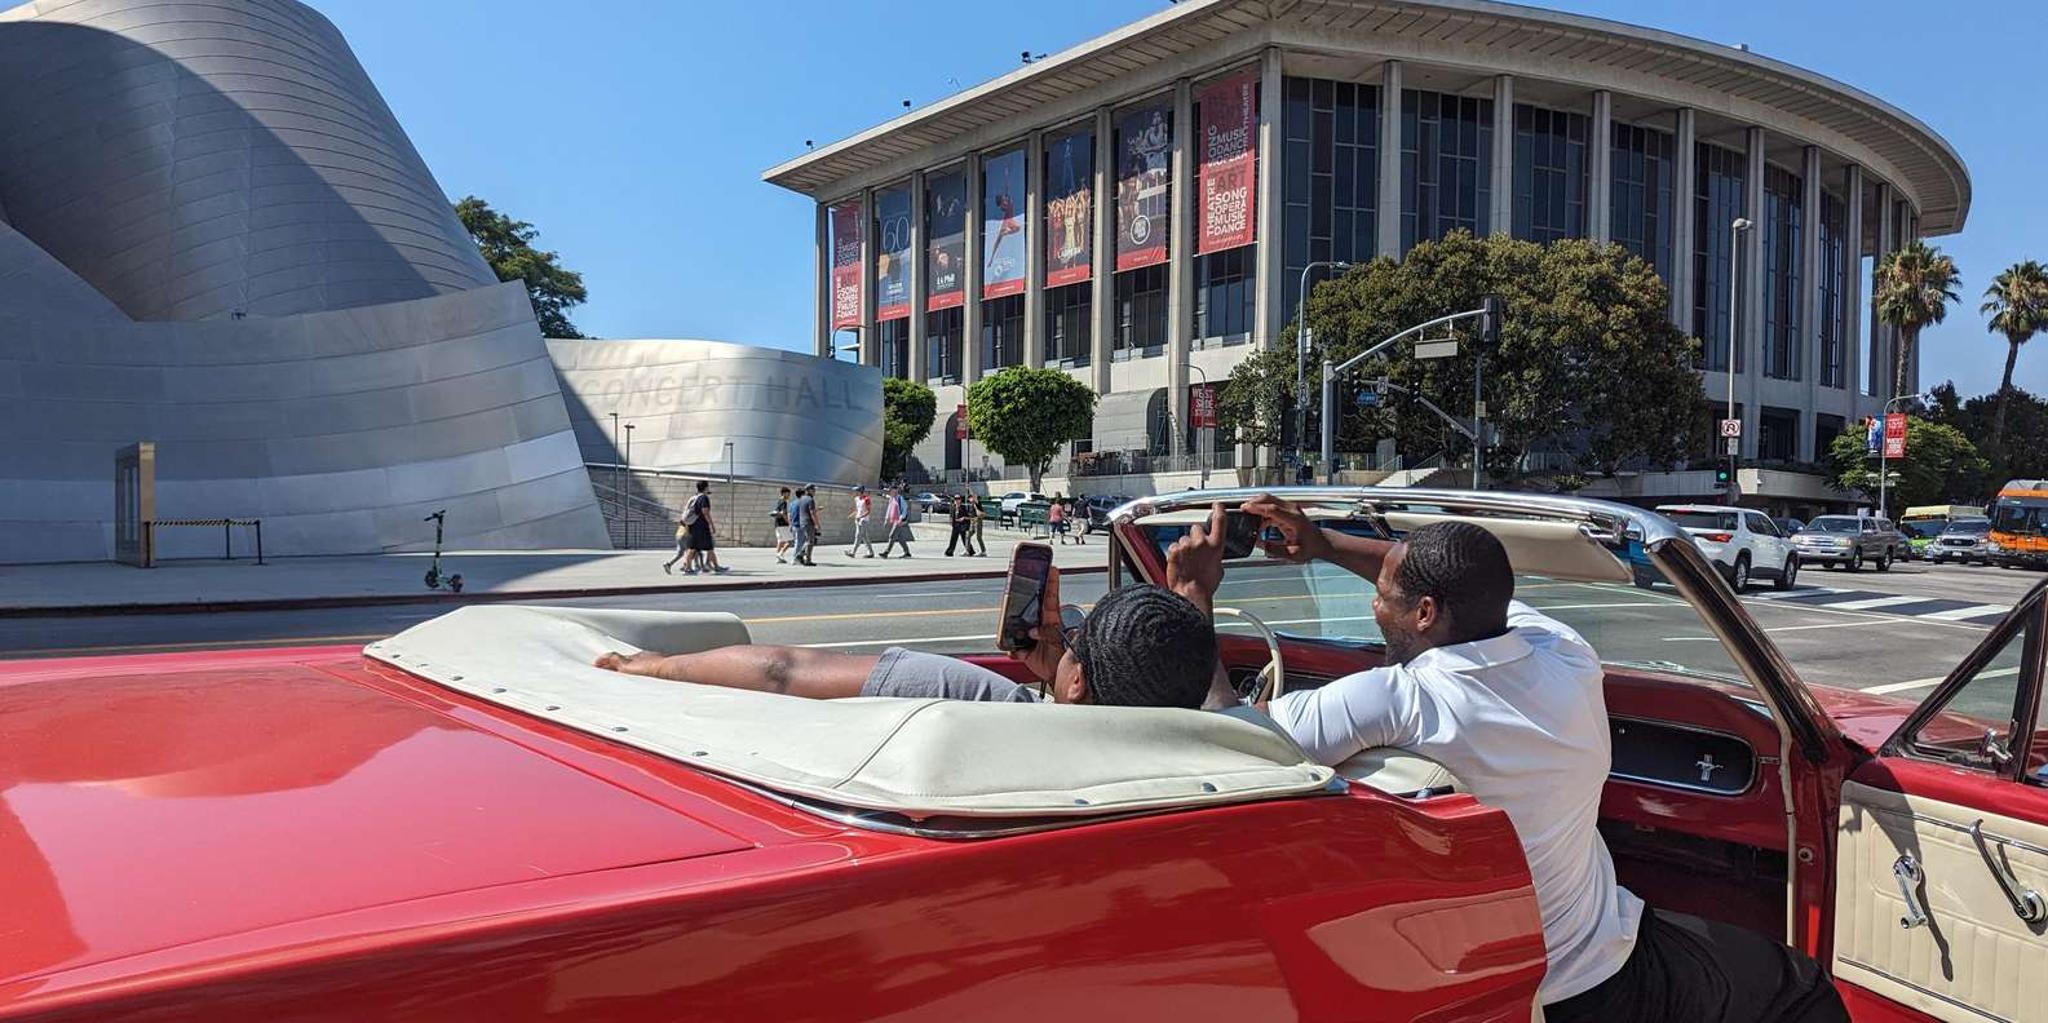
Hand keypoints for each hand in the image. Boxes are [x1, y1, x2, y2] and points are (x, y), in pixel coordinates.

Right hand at [1008, 566, 1065, 683]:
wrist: (1057, 675)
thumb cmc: (1063, 656)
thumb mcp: (1060, 641)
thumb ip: (1048, 633)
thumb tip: (1033, 631)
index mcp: (1052, 619)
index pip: (1051, 596)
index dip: (1051, 581)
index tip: (1052, 568)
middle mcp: (1039, 624)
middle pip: (1028, 606)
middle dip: (1022, 598)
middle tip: (1018, 587)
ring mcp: (1030, 635)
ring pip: (1016, 624)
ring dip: (1011, 627)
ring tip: (1013, 630)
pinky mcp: (1022, 648)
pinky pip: (1011, 646)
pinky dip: (1012, 649)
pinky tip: (1016, 651)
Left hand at [1166, 502, 1227, 613]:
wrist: (1191, 594)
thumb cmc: (1205, 585)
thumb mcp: (1219, 569)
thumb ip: (1216, 556)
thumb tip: (1212, 554)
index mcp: (1216, 546)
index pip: (1219, 521)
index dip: (1218, 510)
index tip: (1217, 505)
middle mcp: (1202, 542)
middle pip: (1196, 528)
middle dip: (1195, 536)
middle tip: (1194, 550)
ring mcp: (1187, 545)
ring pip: (1184, 538)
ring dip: (1184, 546)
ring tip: (1186, 561)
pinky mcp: (1175, 549)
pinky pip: (1174, 546)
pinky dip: (1175, 552)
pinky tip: (1179, 563)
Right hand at [1243, 493, 1329, 563]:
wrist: (1320, 542)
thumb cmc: (1311, 547)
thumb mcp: (1292, 554)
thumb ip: (1274, 549)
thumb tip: (1259, 544)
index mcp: (1294, 519)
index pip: (1272, 509)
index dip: (1256, 508)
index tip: (1244, 508)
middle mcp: (1292, 510)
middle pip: (1269, 499)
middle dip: (1253, 502)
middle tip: (1241, 510)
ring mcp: (1290, 508)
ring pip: (1269, 500)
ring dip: (1257, 506)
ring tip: (1248, 519)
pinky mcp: (1288, 510)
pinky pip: (1271, 506)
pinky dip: (1262, 512)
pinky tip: (1259, 524)